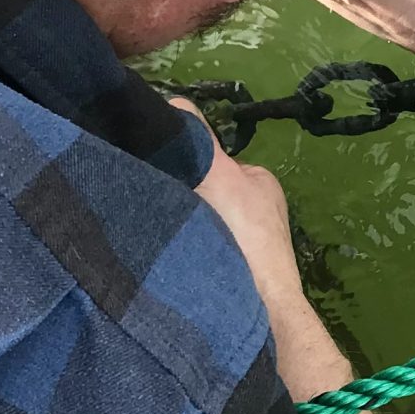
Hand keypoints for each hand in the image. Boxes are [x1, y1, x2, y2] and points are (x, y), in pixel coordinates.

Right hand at [172, 97, 325, 352]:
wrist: (258, 310)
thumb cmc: (242, 235)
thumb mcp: (218, 175)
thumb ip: (197, 140)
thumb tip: (175, 103)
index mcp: (259, 182)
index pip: (212, 161)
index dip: (184, 165)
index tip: (157, 175)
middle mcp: (260, 211)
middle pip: (205, 193)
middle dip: (183, 198)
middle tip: (155, 207)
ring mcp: (251, 246)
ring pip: (203, 225)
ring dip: (183, 229)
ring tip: (160, 236)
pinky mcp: (238, 276)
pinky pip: (205, 254)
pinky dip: (190, 255)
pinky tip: (174, 261)